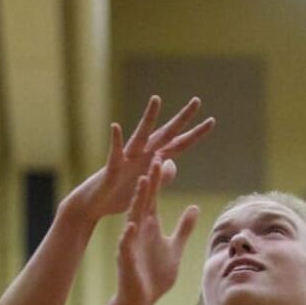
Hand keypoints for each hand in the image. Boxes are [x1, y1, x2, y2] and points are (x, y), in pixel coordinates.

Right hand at [60, 95, 214, 224]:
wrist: (94, 205)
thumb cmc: (118, 195)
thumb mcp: (147, 189)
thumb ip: (162, 177)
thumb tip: (173, 164)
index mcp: (152, 160)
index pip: (179, 145)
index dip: (195, 134)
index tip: (211, 121)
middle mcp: (142, 154)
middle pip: (166, 134)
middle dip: (182, 118)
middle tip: (197, 100)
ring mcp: (127, 159)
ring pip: (141, 136)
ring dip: (149, 118)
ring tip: (156, 99)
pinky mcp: (112, 168)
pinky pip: (114, 152)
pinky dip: (116, 140)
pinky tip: (116, 126)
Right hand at [115, 159, 198, 304]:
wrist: (141, 300)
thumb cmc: (156, 274)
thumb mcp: (175, 247)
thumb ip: (184, 228)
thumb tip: (194, 207)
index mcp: (149, 225)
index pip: (153, 197)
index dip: (158, 178)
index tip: (163, 158)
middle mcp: (138, 229)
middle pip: (144, 200)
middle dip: (150, 181)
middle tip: (155, 158)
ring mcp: (130, 243)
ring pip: (134, 217)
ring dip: (138, 201)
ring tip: (142, 183)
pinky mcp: (125, 259)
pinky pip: (125, 245)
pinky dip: (128, 236)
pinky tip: (130, 226)